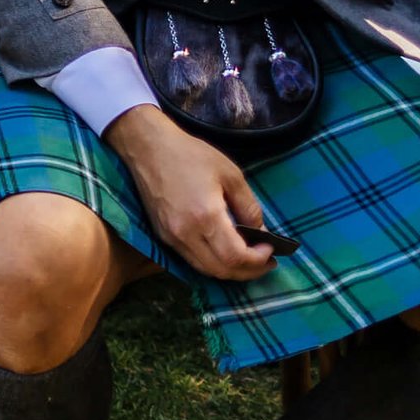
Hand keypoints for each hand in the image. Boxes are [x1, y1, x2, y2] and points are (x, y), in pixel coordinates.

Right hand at [102, 106, 276, 280]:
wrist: (148, 148)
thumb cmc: (191, 155)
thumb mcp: (231, 174)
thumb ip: (249, 207)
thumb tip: (261, 232)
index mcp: (205, 216)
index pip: (235, 256)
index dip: (258, 259)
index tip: (271, 248)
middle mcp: (185, 233)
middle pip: (221, 270)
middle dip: (248, 271)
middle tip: (266, 261)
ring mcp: (171, 237)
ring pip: (204, 270)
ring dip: (230, 271)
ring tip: (249, 260)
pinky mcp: (162, 235)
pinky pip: (191, 260)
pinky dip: (212, 262)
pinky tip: (223, 251)